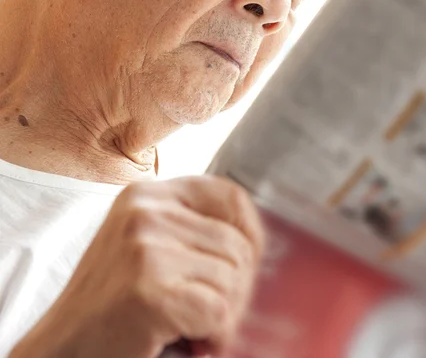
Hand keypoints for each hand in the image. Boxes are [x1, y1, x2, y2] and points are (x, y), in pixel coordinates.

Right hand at [10, 176, 263, 357]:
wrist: (58, 352)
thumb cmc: (111, 304)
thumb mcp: (146, 244)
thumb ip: (190, 229)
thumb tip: (256, 241)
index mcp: (147, 194)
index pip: (230, 194)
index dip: (251, 231)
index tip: (249, 262)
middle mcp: (146, 211)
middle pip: (236, 242)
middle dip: (239, 286)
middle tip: (214, 313)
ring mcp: (145, 247)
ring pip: (233, 277)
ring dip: (225, 313)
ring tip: (194, 327)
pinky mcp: (148, 289)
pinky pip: (219, 309)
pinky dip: (214, 334)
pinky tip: (190, 341)